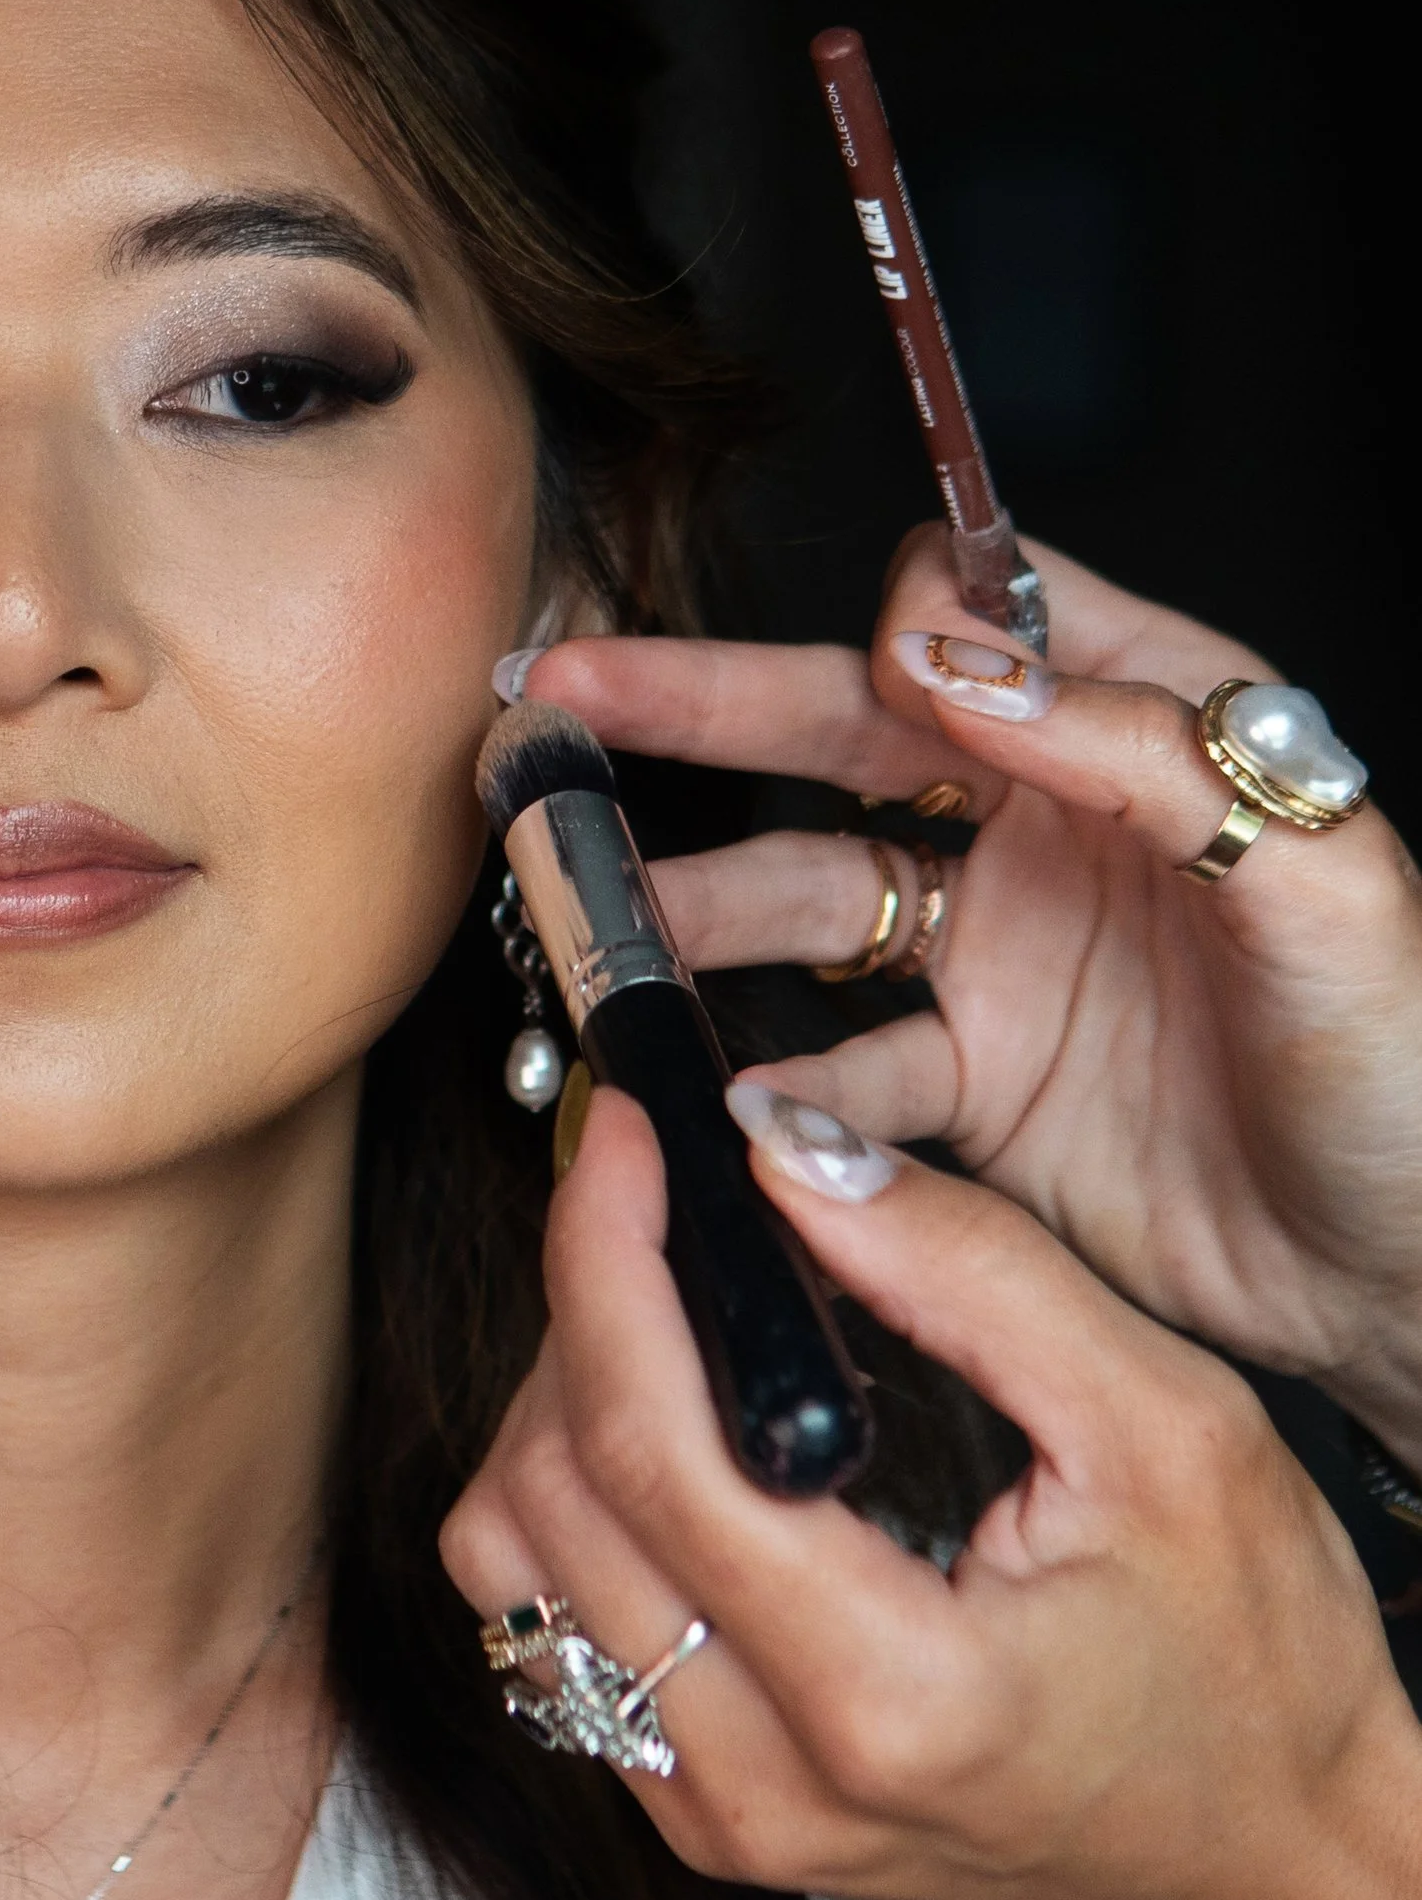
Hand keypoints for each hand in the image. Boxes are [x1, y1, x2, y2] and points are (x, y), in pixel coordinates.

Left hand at [439, 1083, 1421, 1899]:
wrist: (1275, 1869)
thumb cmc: (1255, 1668)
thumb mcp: (1168, 1427)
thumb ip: (966, 1272)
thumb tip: (787, 1152)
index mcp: (891, 1694)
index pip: (646, 1449)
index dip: (604, 1261)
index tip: (627, 1140)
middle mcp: (773, 1782)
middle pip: (551, 1493)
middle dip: (584, 1309)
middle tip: (664, 1212)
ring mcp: (722, 1815)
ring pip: (515, 1560)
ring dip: (558, 1403)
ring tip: (672, 1321)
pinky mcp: (702, 1813)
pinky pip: (551, 1625)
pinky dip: (574, 1497)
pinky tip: (670, 1428)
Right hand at [523, 527, 1421, 1460]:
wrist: (1414, 1283)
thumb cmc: (1412, 1073)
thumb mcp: (1322, 884)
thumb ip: (1142, 750)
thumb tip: (955, 658)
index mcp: (1142, 734)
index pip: (983, 616)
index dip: (908, 625)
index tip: (890, 678)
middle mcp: (1047, 825)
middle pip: (839, 731)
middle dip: (693, 707)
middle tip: (562, 690)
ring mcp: (996, 953)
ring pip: (803, 893)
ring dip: (696, 904)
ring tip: (601, 921)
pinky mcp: (971, 1083)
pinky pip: (840, 1067)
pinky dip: (780, 1092)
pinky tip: (738, 1109)